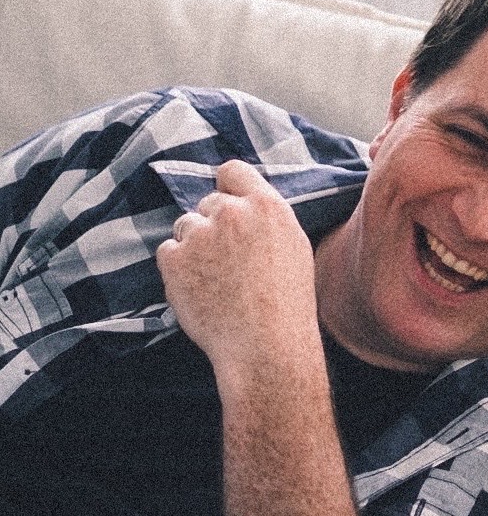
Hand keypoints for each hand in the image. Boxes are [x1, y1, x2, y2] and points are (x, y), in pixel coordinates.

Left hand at [156, 160, 320, 385]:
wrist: (265, 345)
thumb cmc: (285, 302)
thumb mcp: (291, 246)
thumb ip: (264, 218)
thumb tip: (239, 202)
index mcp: (268, 207)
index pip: (233, 171)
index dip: (228, 187)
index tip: (229, 204)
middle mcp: (233, 213)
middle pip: (209, 203)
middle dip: (214, 225)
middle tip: (230, 261)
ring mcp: (200, 234)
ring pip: (185, 226)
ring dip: (195, 246)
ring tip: (218, 280)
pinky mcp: (174, 258)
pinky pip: (168, 252)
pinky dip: (179, 269)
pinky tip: (202, 290)